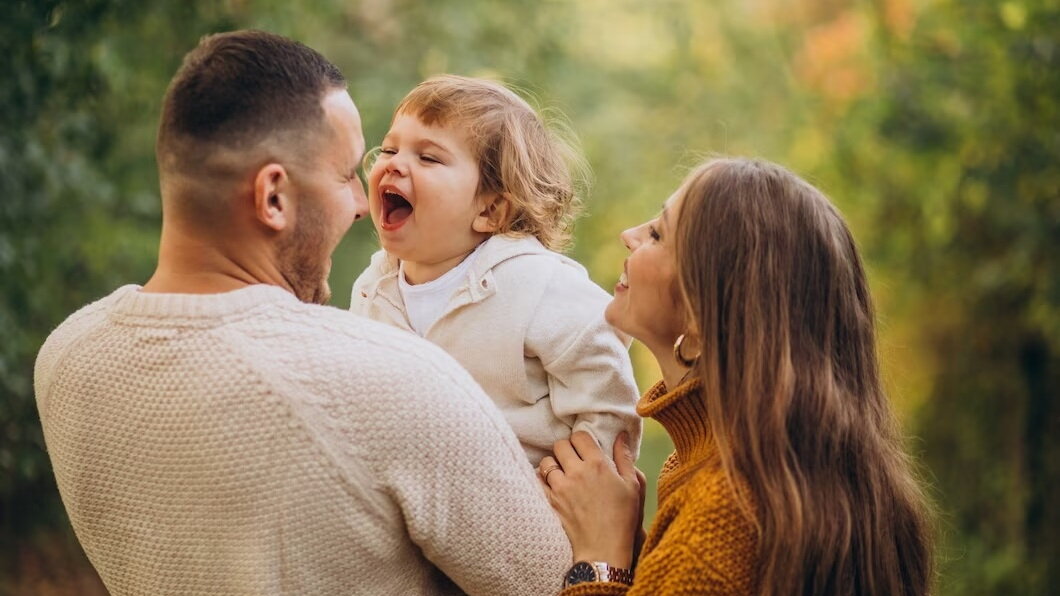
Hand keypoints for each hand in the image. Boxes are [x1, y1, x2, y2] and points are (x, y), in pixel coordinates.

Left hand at [538, 431, 641, 568]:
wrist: (603, 549)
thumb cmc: (622, 518)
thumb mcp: (632, 486)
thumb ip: (625, 458)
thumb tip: (621, 434)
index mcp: (598, 464)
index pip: (580, 436)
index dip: (581, 440)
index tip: (585, 448)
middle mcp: (577, 472)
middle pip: (560, 445)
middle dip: (566, 449)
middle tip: (573, 459)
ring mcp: (561, 487)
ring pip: (547, 462)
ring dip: (553, 464)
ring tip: (562, 473)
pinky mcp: (551, 501)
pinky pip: (537, 480)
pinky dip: (542, 480)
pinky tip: (552, 485)